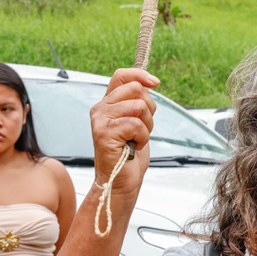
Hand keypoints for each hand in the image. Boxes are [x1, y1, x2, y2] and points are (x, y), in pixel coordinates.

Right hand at [91, 68, 158, 193]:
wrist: (121, 180)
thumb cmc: (130, 153)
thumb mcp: (137, 121)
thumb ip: (139, 101)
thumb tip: (150, 82)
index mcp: (108, 103)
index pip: (122, 76)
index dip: (140, 75)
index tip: (155, 83)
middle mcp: (101, 108)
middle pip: (136, 89)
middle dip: (149, 109)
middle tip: (142, 128)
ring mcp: (100, 120)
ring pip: (138, 106)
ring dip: (146, 126)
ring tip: (136, 138)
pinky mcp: (104, 133)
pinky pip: (135, 124)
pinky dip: (142, 137)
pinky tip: (134, 146)